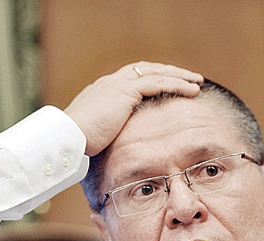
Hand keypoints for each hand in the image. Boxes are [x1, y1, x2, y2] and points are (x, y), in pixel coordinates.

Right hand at [64, 62, 202, 156]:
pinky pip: (159, 82)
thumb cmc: (76, 144)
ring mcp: (118, 84)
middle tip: (188, 78)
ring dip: (179, 76)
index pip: (132, 78)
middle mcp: (111, 82)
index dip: (152, 79)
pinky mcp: (125, 90)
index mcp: (103, 91)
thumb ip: (106, 134)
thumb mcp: (95, 136)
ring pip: (157, 72)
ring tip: (197, 82)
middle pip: (147, 69)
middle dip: (169, 72)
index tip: (166, 84)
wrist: (66, 138)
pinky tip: (192, 90)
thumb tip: (111, 147)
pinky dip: (178, 84)